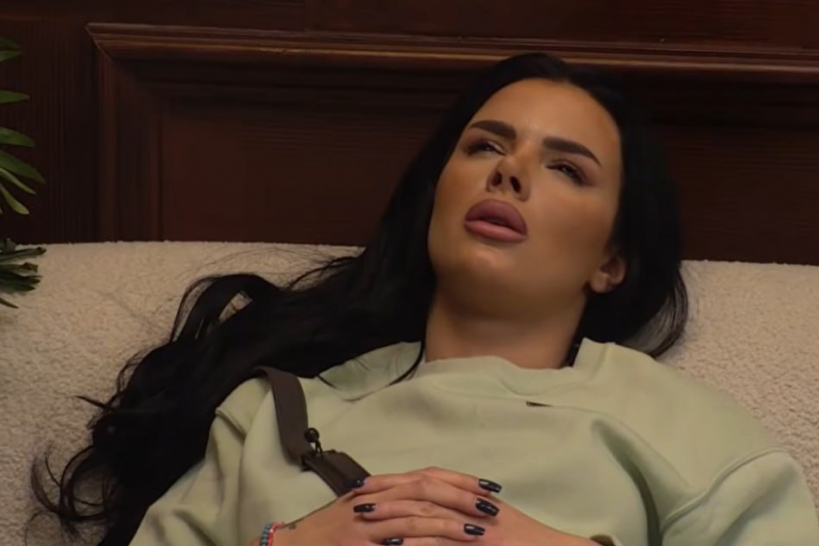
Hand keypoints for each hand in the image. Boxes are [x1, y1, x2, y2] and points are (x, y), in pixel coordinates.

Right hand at [272, 467, 499, 545]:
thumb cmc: (327, 535)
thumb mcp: (360, 514)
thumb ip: (391, 507)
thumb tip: (425, 507)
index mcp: (379, 490)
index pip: (426, 477)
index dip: (459, 480)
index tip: (488, 487)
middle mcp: (374, 500)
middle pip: (425, 490)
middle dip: (461, 498)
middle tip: (492, 506)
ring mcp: (365, 523)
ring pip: (414, 517)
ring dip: (448, 524)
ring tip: (478, 532)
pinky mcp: (360, 544)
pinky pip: (397, 542)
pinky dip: (421, 544)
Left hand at [352, 467, 601, 545]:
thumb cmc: (524, 541)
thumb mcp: (491, 522)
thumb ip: (463, 513)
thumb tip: (429, 517)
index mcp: (473, 496)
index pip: (427, 479)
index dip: (396, 479)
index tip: (368, 483)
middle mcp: (474, 504)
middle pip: (423, 489)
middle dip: (387, 491)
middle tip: (357, 496)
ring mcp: (479, 525)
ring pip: (430, 512)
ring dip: (395, 514)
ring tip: (366, 518)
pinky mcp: (484, 544)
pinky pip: (448, 542)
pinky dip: (421, 543)